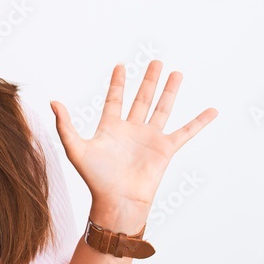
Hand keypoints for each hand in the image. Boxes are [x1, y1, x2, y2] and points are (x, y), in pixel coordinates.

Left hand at [49, 61, 216, 231]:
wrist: (117, 201)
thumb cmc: (95, 179)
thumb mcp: (75, 149)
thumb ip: (65, 125)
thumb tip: (52, 101)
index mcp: (110, 128)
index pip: (114, 99)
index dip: (117, 83)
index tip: (120, 66)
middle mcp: (131, 130)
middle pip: (142, 98)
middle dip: (148, 80)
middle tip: (155, 61)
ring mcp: (149, 138)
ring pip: (162, 108)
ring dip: (170, 91)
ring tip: (176, 73)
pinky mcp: (165, 149)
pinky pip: (186, 131)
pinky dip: (199, 121)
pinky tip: (212, 110)